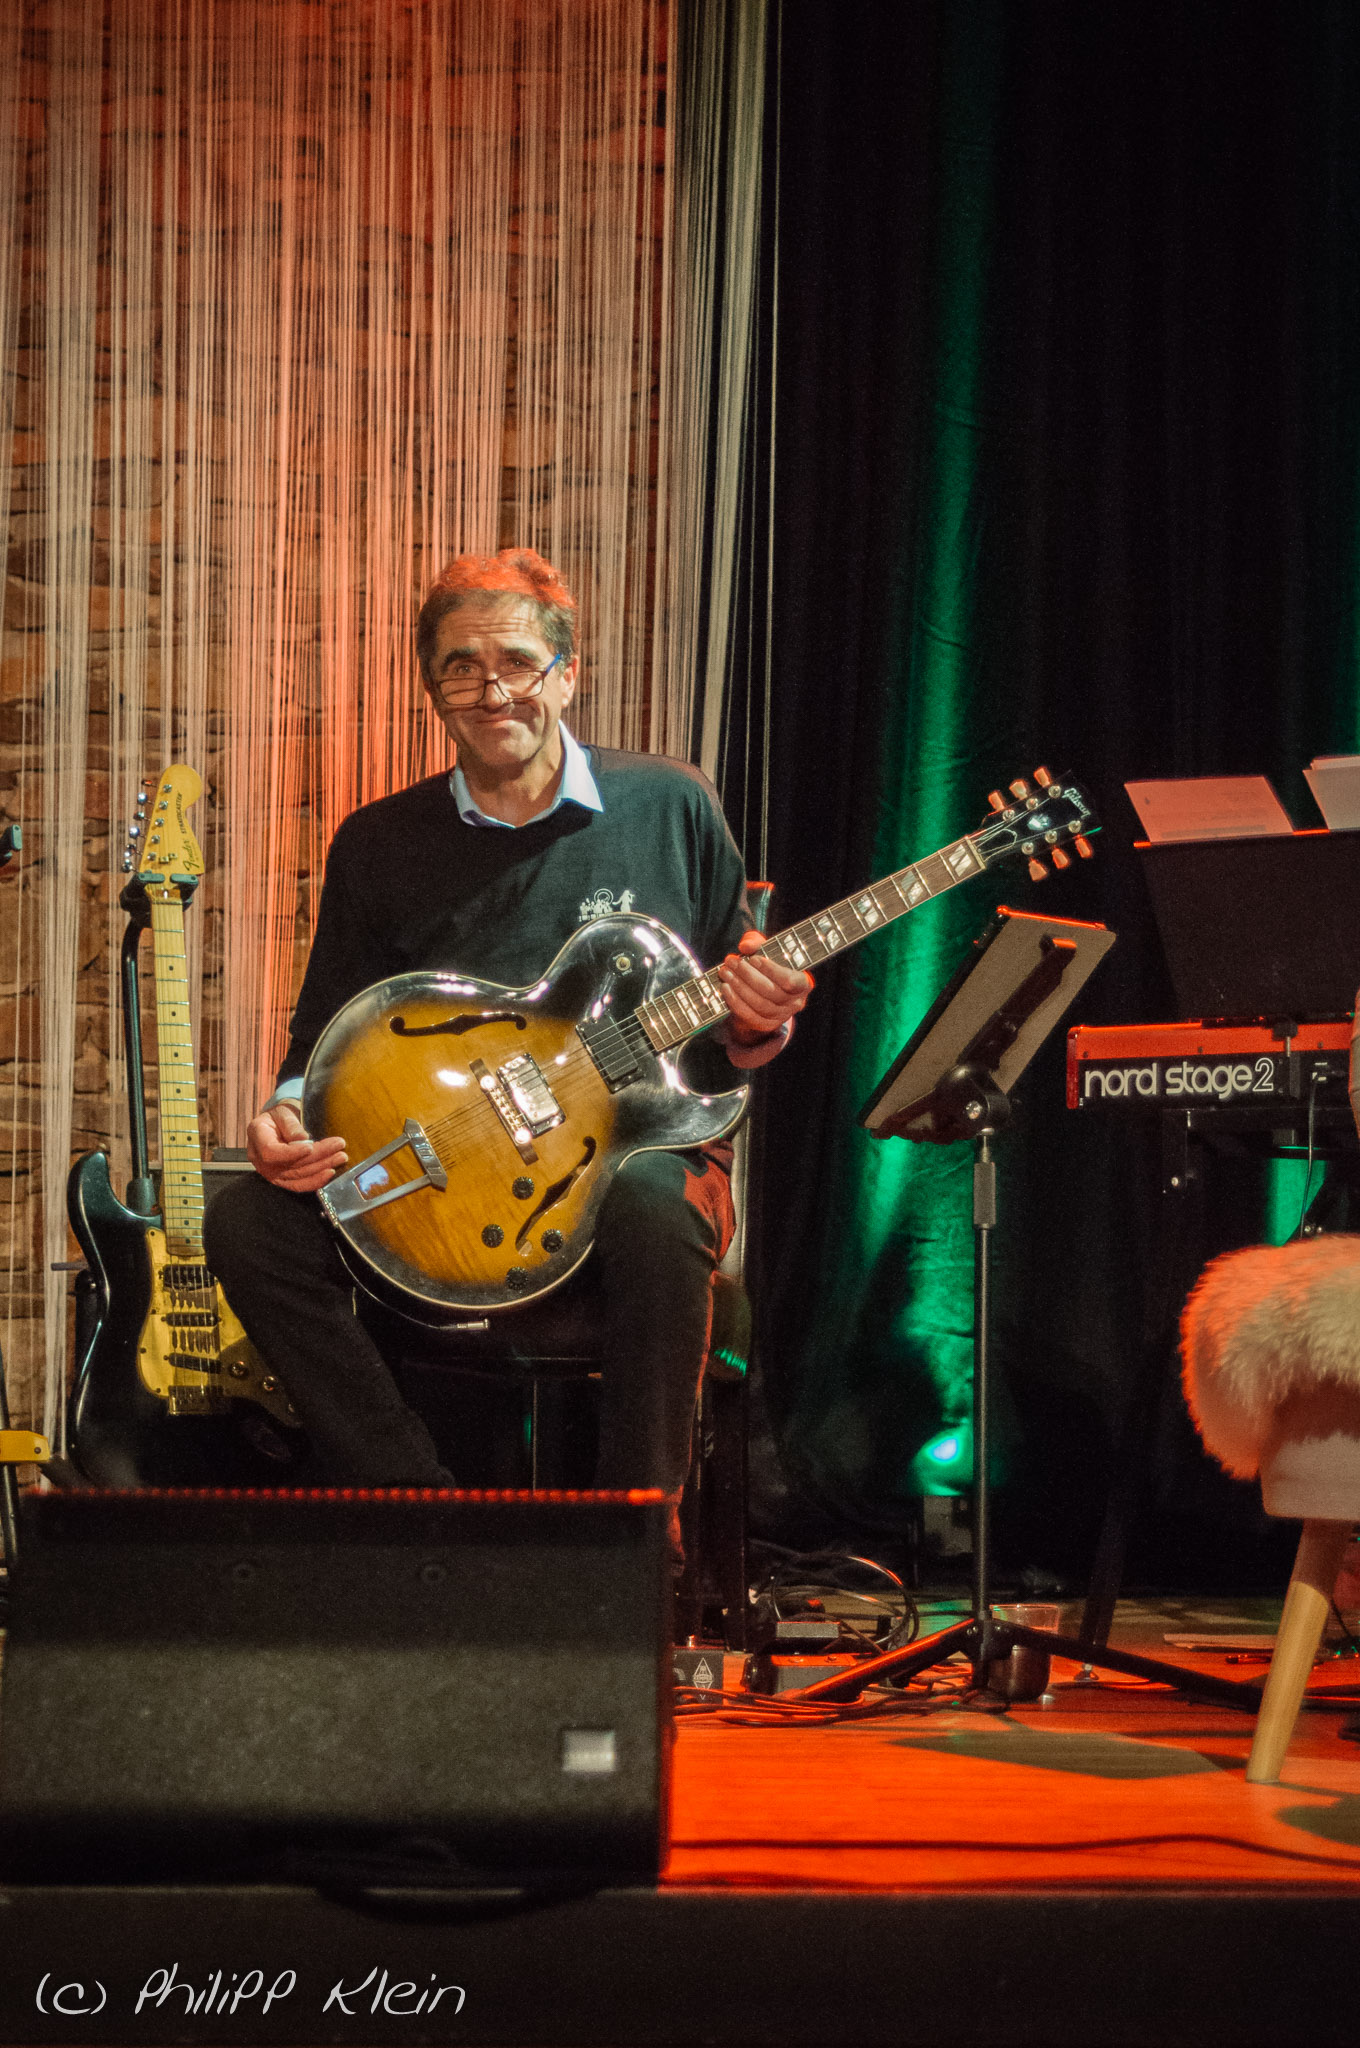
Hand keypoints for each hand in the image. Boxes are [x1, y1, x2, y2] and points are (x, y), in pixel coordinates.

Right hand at [246, 1098, 347, 1192]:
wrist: (278, 1124)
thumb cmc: (280, 1116)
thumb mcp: (283, 1112)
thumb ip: (291, 1125)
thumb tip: (303, 1139)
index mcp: (257, 1137)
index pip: (271, 1152)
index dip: (291, 1153)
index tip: (311, 1147)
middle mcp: (260, 1159)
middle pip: (289, 1165)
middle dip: (317, 1157)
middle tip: (339, 1147)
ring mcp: (270, 1172)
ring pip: (297, 1176)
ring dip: (321, 1168)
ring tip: (340, 1157)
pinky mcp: (282, 1180)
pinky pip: (298, 1185)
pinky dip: (315, 1181)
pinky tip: (330, 1173)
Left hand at [716, 928, 811, 1043]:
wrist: (762, 993)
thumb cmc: (767, 968)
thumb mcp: (765, 951)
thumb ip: (757, 942)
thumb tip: (746, 946)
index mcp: (803, 983)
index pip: (791, 981)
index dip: (772, 970)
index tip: (753, 958)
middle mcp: (795, 1003)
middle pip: (771, 991)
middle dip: (748, 975)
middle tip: (731, 961)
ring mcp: (781, 1016)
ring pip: (759, 1004)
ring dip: (739, 987)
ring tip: (725, 972)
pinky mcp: (765, 1024)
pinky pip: (749, 1015)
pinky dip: (735, 1001)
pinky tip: (725, 988)